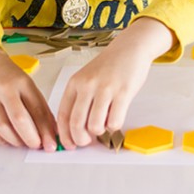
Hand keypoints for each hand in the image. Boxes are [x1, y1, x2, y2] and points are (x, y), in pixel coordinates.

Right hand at [0, 49, 56, 149]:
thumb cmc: (11, 78)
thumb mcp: (29, 86)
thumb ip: (40, 108)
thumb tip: (52, 132)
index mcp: (23, 83)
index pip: (37, 109)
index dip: (46, 130)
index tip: (51, 143)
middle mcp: (6, 89)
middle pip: (19, 118)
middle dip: (31, 138)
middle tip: (37, 146)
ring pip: (3, 126)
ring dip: (16, 141)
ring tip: (24, 144)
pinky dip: (2, 140)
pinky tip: (10, 141)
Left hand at [57, 18, 174, 148]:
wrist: (130, 48)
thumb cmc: (109, 66)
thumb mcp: (87, 78)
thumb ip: (80, 99)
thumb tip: (75, 130)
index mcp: (75, 83)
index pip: (63, 115)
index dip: (64, 135)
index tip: (69, 145)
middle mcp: (87, 85)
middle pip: (76, 124)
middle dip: (80, 139)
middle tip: (87, 140)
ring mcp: (105, 88)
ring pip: (95, 126)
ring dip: (100, 131)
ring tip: (104, 123)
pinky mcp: (123, 92)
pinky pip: (114, 121)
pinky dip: (114, 126)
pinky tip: (116, 116)